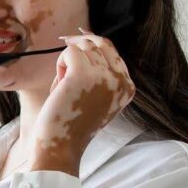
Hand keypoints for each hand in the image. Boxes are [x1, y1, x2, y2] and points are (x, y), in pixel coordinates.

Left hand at [31, 28, 135, 174]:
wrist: (61, 147)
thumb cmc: (73, 124)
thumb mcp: (98, 99)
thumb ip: (101, 76)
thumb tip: (86, 42)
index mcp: (127, 87)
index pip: (113, 51)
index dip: (93, 42)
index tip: (77, 39)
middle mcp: (120, 80)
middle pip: (99, 43)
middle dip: (79, 47)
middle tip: (65, 53)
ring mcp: (103, 76)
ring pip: (83, 47)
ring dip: (68, 61)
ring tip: (63, 86)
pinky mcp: (83, 74)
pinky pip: (70, 52)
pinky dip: (60, 64)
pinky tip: (59, 86)